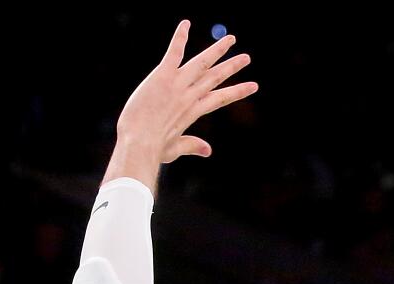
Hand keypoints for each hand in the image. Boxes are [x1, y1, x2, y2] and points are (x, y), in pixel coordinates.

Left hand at [113, 21, 256, 167]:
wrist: (140, 144)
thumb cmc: (154, 149)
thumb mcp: (175, 148)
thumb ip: (192, 145)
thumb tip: (208, 151)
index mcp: (194, 111)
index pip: (221, 98)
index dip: (238, 91)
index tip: (253, 86)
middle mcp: (190, 96)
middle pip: (215, 77)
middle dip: (232, 67)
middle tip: (246, 57)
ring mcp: (177, 84)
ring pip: (202, 62)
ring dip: (218, 50)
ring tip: (231, 39)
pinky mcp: (162, 76)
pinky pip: (174, 53)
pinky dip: (180, 37)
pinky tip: (186, 23)